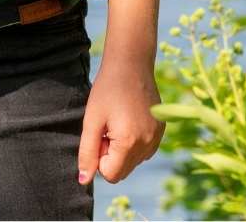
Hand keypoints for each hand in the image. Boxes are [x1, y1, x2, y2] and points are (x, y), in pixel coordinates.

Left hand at [78, 56, 164, 184]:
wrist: (131, 63)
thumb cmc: (107, 90)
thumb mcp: (91, 120)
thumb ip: (87, 152)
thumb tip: (84, 181)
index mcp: (129, 143)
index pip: (110, 175)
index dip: (99, 158)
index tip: (98, 135)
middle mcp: (148, 145)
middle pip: (122, 171)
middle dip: (110, 155)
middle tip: (106, 127)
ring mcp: (157, 139)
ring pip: (133, 162)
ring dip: (121, 149)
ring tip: (117, 120)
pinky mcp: (161, 131)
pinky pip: (144, 151)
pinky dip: (133, 142)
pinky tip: (128, 118)